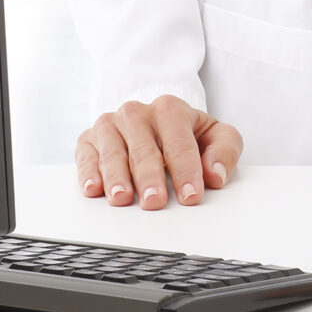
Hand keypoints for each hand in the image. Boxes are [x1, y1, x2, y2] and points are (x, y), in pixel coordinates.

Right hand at [72, 95, 241, 209]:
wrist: (152, 120)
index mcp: (170, 109)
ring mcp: (110, 124)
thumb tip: (215, 175)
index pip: (179, 143)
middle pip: (144, 149)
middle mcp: (136, 113)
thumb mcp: (214, 135)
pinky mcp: (88, 139)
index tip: (191, 196)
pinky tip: (93, 189)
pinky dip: (88, 172)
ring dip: (117, 176)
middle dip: (150, 176)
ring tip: (122, 198)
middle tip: (155, 201)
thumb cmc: (185, 134)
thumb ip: (225, 150)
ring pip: (113, 152)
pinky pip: (86, 155)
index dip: (186, 170)